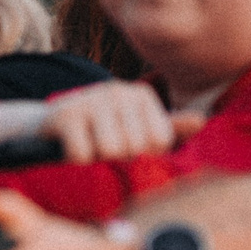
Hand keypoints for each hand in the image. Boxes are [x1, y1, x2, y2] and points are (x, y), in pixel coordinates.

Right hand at [42, 81, 196, 162]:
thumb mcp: (136, 127)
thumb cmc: (100, 130)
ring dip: (96, 156)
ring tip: (89, 143)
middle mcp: (118, 91)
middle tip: (103, 142)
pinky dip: (76, 159)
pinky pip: (82, 154)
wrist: (49, 126)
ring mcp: (90, 100)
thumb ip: (169, 127)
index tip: (126, 141)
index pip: (159, 141)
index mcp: (141, 94)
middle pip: (134, 147)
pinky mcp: (65, 115)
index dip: (143, 152)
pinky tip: (71, 145)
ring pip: (110, 151)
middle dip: (117, 155)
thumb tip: (201, 121)